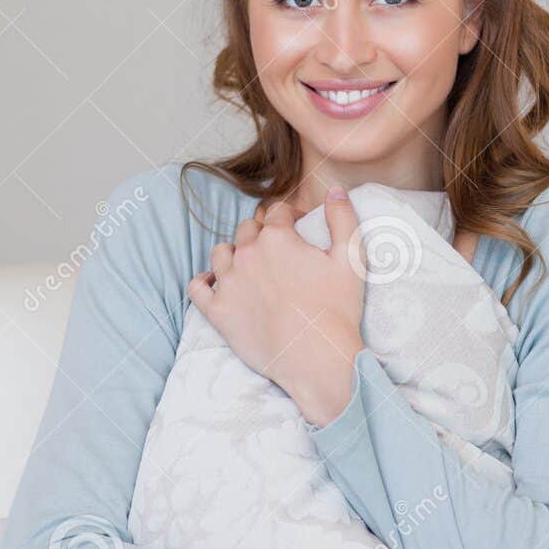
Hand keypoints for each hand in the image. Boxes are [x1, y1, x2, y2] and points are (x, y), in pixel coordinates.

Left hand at [187, 187, 366, 425]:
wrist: (317, 358)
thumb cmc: (337, 309)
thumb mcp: (351, 258)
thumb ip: (343, 217)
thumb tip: (334, 190)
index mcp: (277, 237)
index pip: (278, 212)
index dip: (292, 216)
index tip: (301, 227)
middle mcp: (247, 254)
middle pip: (248, 229)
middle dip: (263, 233)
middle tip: (279, 252)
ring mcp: (228, 283)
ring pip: (221, 253)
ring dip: (234, 253)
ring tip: (249, 266)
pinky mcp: (218, 312)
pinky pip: (197, 288)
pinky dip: (204, 282)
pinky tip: (215, 283)